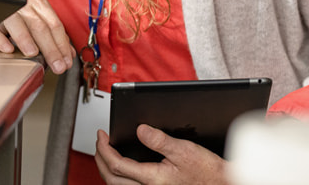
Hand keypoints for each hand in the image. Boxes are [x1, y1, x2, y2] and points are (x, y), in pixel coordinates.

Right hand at [0, 0, 74, 73]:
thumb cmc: (17, 19)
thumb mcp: (36, 23)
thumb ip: (53, 37)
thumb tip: (68, 54)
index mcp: (38, 4)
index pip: (54, 25)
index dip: (62, 45)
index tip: (66, 62)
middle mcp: (22, 4)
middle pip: (39, 26)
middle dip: (50, 48)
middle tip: (57, 66)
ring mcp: (4, 10)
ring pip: (17, 22)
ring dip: (25, 39)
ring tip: (33, 53)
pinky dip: (1, 39)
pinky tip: (8, 49)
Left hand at [94, 126, 228, 184]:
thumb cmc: (209, 173)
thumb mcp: (185, 151)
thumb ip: (160, 140)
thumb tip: (140, 130)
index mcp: (153, 179)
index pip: (116, 165)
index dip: (104, 149)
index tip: (101, 135)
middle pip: (111, 178)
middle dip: (100, 159)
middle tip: (99, 142)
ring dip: (108, 169)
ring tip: (106, 152)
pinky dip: (120, 177)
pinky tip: (124, 167)